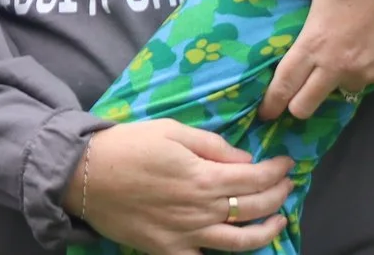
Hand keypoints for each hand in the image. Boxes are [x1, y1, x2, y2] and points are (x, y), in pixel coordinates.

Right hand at [69, 121, 293, 254]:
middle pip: (254, 207)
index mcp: (204, 176)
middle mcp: (202, 210)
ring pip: (241, 242)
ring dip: (267, 231)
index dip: (277, 171)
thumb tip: (244, 158)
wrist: (85, 176)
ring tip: (279, 221)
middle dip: (278, 195)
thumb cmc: (128, 146)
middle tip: (287, 186)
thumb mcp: (171, 130)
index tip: (287, 164)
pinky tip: (236, 249)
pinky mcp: (170, 251)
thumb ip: (211, 145)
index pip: (255, 176)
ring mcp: (188, 235)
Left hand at [232, 0, 373, 121]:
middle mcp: (338, 65)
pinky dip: (362, 69)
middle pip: (306, 106)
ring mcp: (365, 73)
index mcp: (315, 43)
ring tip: (340, 52)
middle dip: (297, 103)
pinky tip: (365, 45)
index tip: (264, 112)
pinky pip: (367, 80)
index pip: (285, 85)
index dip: (271, 103)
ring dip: (335, 80)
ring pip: (339, 91)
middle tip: (296, 92)